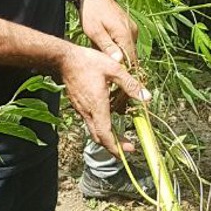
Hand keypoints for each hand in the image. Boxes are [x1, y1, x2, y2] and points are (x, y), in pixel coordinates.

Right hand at [59, 44, 146, 158]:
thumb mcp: (114, 69)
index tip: (129, 150)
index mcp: (98, 106)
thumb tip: (147, 97)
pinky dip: (100, 126)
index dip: (117, 147)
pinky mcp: (78, 105)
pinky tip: (106, 117)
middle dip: (113, 146)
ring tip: (119, 136)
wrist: (63, 59)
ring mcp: (81, 109)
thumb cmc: (88, 62)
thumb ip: (130, 84)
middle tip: (127, 147)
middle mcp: (88, 112)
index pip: (105, 135)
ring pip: (93, 130)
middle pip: (99, 138)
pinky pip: (89, 121)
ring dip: (106, 137)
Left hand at [79, 0, 138, 69]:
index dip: (125, 70)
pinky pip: (127, 41)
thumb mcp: (95, 32)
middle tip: (105, 65)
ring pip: (128, 49)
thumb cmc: (91, 13)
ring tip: (102, 52)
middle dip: (120, 62)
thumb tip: (120, 61)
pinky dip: (118, 46)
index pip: (132, 60)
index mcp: (125, 34)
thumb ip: (108, 47)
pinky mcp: (130, 26)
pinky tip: (106, 43)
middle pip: (131, 56)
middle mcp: (133, 32)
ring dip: (118, 54)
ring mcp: (132, 28)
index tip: (114, 74)